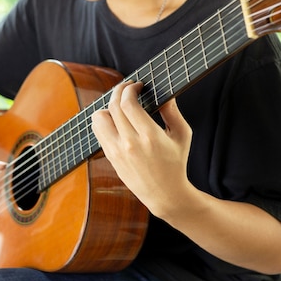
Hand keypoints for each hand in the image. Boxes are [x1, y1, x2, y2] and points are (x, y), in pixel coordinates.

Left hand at [91, 81, 193, 217]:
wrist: (165, 194)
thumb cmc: (176, 163)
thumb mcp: (182, 135)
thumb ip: (172, 111)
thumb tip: (164, 92)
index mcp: (149, 136)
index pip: (128, 103)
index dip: (130, 88)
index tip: (137, 85)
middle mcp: (130, 143)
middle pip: (113, 106)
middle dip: (119, 91)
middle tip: (128, 88)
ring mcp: (117, 151)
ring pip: (98, 118)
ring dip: (107, 106)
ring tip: (120, 106)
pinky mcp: (110, 157)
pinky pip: (98, 131)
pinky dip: (104, 120)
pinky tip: (115, 119)